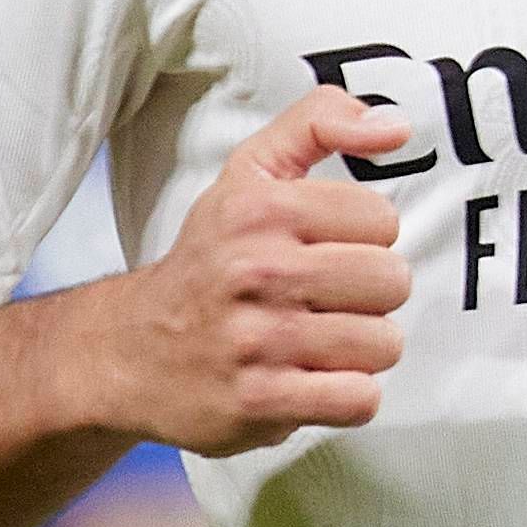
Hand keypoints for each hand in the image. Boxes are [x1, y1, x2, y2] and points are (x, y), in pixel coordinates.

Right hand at [114, 89, 415, 455]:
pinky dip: (348, 396)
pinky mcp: (259, 402)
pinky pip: (359, 399)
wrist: (130, 351)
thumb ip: (319, 124)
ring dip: (362, 350)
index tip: (327, 249)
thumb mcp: (250, 172)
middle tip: (327, 300)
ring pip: (383, 344)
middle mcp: (257, 269)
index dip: (363, 238)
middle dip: (370, 296)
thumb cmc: (208, 260)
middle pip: (392, 281)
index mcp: (260, 207)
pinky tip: (315, 380)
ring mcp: (257, 341)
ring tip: (321, 341)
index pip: (382, 220)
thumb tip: (396, 127)